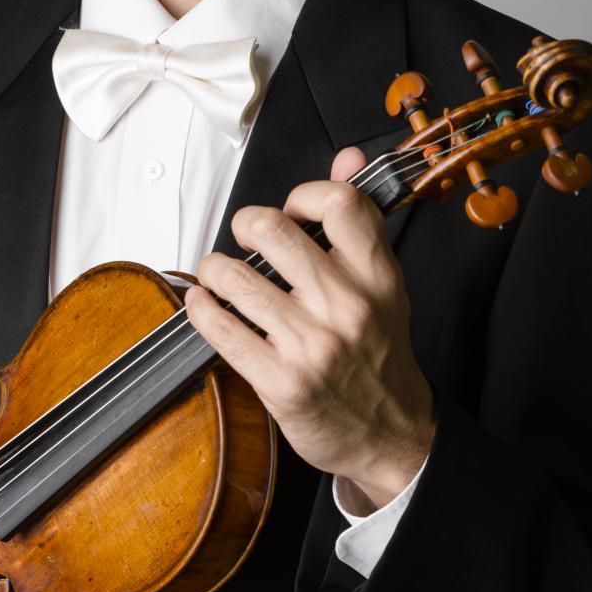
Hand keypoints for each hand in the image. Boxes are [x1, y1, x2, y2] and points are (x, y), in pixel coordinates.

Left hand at [184, 145, 435, 506]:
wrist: (391, 436)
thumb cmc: (379, 355)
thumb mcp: (383, 284)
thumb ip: (359, 221)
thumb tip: (349, 155)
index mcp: (378, 276)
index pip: (338, 203)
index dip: (302, 194)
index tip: (291, 210)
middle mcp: (347, 306)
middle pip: (274, 229)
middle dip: (245, 223)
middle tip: (243, 236)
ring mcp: (312, 345)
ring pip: (235, 276)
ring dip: (214, 269)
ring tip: (218, 274)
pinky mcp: (280, 381)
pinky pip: (221, 329)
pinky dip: (201, 310)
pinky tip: (202, 303)